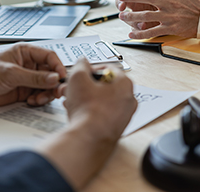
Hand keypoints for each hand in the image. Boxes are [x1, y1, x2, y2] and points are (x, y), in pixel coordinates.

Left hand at [0, 43, 66, 108]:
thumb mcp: (11, 73)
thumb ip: (34, 77)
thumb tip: (54, 78)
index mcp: (26, 53)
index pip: (49, 57)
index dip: (58, 66)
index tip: (61, 78)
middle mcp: (29, 65)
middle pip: (51, 72)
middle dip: (54, 83)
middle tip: (55, 93)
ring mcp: (27, 78)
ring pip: (47, 85)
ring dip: (46, 93)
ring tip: (39, 99)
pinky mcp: (24, 91)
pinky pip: (39, 95)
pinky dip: (39, 100)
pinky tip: (32, 101)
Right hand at [37, 59, 135, 189]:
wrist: (89, 139)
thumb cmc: (88, 110)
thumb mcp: (78, 78)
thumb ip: (81, 65)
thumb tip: (82, 62)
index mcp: (125, 83)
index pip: (107, 68)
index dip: (90, 69)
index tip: (80, 74)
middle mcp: (129, 99)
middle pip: (104, 85)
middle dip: (85, 85)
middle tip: (72, 88)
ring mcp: (124, 115)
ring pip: (102, 100)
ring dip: (85, 98)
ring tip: (70, 100)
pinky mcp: (116, 127)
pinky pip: (103, 113)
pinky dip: (90, 110)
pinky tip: (76, 112)